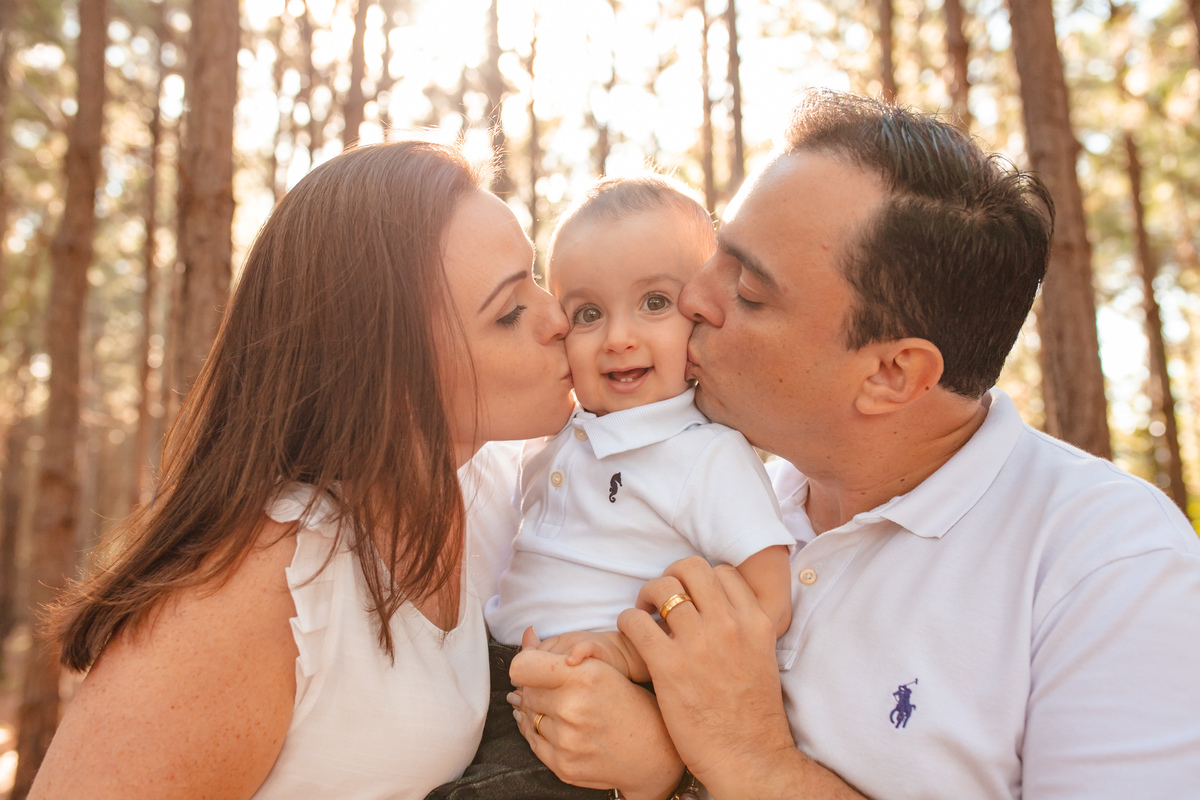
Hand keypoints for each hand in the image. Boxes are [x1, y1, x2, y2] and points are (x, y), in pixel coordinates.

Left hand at [509, 627, 682, 799]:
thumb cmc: (629, 702)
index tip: (533, 668)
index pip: (524, 666)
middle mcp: (572, 709)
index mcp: (582, 678)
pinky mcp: (563, 766)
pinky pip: (533, 743)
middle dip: (533, 689)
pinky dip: (536, 732)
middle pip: (526, 692)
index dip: (526, 664)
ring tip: (554, 708)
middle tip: (548, 689)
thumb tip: (526, 634)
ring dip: (535, 711)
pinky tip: (550, 724)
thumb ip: (559, 653)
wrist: (653, 750)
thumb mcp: (602, 669)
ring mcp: (566, 742)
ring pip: (528, 718)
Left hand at [618, 557, 801, 798]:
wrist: (748, 757)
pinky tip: (633, 636)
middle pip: (691, 568)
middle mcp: (729, 625)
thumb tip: (718, 609)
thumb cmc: (753, 715)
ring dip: (646, 596)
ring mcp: (698, 643)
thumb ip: (744, 628)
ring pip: (661, 587)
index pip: (723, 572)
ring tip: (645, 615)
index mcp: (756, 621)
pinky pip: (635, 622)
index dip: (702, 581)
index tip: (691, 598)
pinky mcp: (669, 666)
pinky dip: (628, 622)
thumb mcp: (763, 657)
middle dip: (671, 577)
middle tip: (662, 598)